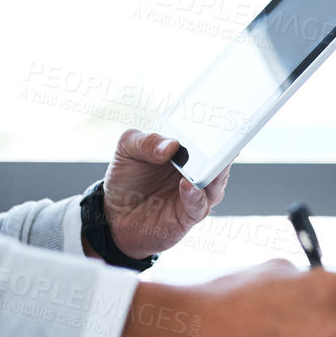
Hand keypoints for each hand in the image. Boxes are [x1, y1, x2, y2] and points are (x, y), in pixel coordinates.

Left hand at [99, 129, 229, 257]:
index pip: (209, 137)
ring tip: (204, 165)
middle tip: (221, 141)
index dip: (219, 129)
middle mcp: (196, 171)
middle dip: (222, 151)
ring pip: (215, 184)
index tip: (223, 120)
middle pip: (219, 160)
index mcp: (186, 150)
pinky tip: (187, 185)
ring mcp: (195, 194)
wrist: (112, 213)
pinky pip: (198, 206)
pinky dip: (195, 195)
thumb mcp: (128, 149)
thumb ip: (147, 142)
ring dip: (213, 174)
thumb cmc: (126, 177)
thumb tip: (170, 145)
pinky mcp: (188, 216)